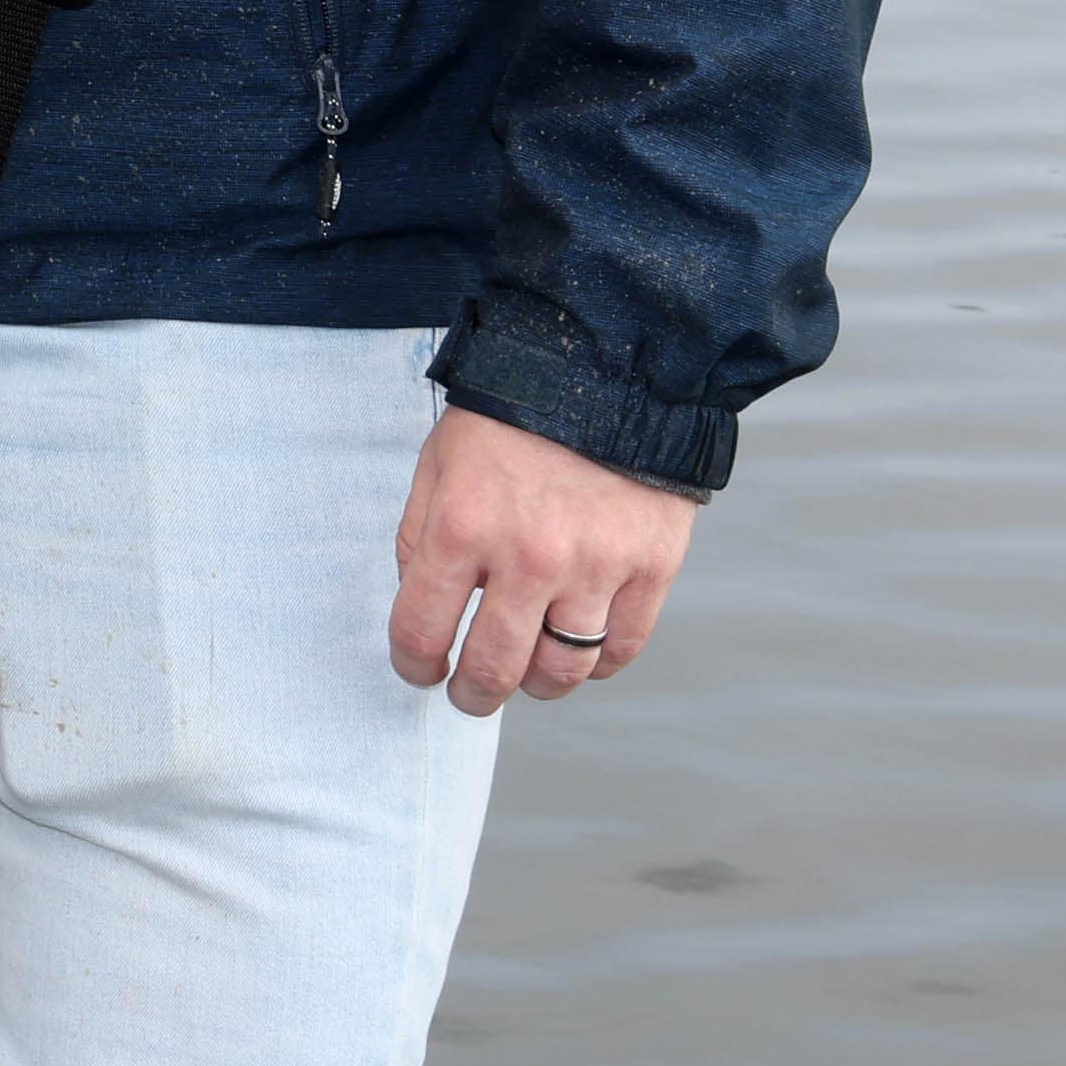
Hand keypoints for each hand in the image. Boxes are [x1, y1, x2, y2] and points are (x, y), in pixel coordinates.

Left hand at [390, 402, 696, 714]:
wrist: (607, 371)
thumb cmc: (510, 418)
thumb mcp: (438, 464)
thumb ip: (421, 538)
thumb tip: (422, 606)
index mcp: (462, 528)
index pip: (422, 631)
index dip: (413, 664)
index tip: (419, 670)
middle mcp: (528, 557)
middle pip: (495, 668)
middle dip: (472, 694)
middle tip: (469, 694)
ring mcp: (596, 567)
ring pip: (563, 670)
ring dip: (537, 684)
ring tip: (526, 674)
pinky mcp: (651, 568)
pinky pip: (620, 648)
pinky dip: (596, 664)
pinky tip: (578, 649)